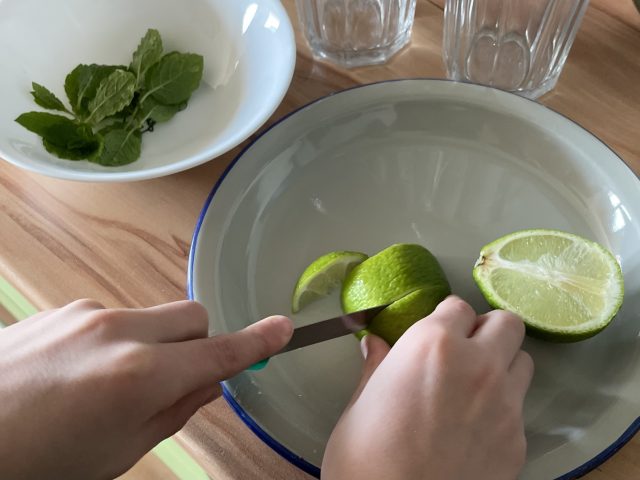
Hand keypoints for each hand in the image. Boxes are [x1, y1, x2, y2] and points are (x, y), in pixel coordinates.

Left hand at [0, 299, 291, 479]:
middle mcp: (118, 332)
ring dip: (154, 345)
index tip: (283, 330)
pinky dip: (118, 341)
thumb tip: (207, 383)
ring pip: (152, 318)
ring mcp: (86, 315)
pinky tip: (81, 375)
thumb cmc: (33, 461)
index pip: (219, 354)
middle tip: (177, 380)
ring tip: (111, 387)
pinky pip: (113, 318)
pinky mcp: (61, 310)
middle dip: (199, 344)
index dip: (257, 344)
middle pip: (193, 318)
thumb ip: (174, 411)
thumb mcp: (117, 453)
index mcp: (139, 376)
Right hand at [322, 296, 533, 479]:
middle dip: (486, 330)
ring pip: (522, 362)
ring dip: (502, 364)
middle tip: (464, 350)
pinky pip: (519, 409)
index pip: (458, 306)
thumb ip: (377, 368)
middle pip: (506, 323)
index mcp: (433, 345)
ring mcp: (504, 404)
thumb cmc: (363, 457)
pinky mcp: (518, 442)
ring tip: (475, 386)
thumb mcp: (360, 405)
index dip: (446, 317)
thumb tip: (374, 344)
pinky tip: (475, 430)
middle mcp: (478, 365)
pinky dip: (503, 409)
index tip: (436, 331)